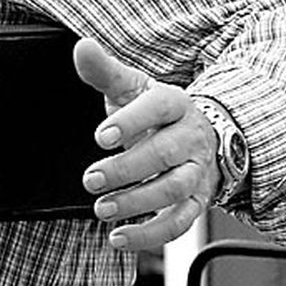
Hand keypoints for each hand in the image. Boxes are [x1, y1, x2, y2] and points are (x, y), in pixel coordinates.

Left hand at [73, 39, 220, 250]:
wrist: (202, 136)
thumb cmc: (156, 112)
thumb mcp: (131, 88)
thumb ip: (104, 71)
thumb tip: (82, 47)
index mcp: (175, 105)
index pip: (159, 108)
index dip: (131, 122)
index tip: (100, 136)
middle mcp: (191, 139)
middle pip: (163, 154)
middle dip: (125, 169)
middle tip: (90, 179)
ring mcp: (197, 172)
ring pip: (174, 190)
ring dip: (136, 202)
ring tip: (102, 208)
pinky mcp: (196, 202)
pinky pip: (180, 222)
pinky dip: (151, 235)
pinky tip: (120, 237)